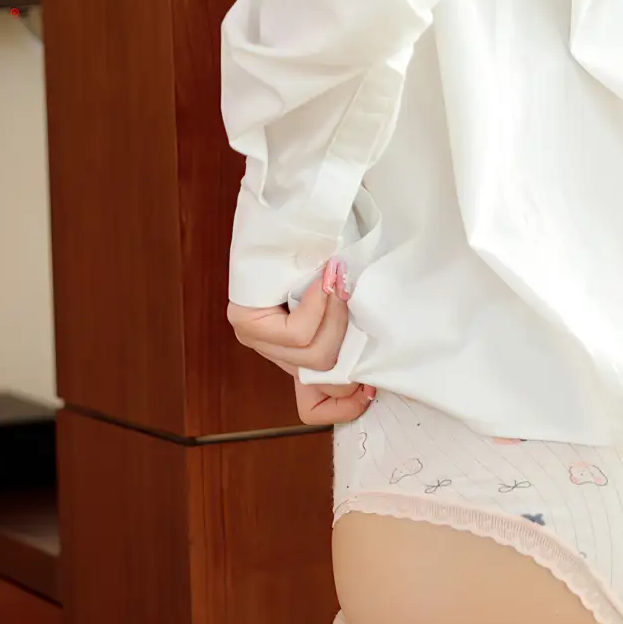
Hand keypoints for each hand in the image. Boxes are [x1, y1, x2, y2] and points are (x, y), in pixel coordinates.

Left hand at [226, 257, 376, 426]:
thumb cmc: (327, 255)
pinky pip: (296, 332)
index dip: (346, 405)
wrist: (292, 215)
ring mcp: (255, 337)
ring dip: (335, 315)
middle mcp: (273, 353)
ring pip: (313, 355)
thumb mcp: (350, 303)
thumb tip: (378, 373)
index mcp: (297, 357)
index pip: (314, 408)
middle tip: (355, 296)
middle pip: (324, 374)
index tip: (372, 385)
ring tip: (340, 280)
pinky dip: (319, 305)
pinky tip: (325, 278)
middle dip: (349, 338)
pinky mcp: (244, 320)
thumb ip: (355, 334)